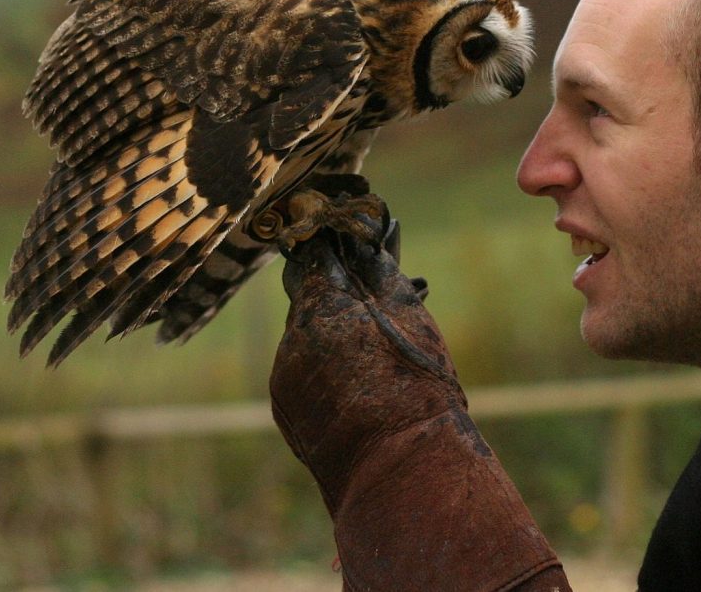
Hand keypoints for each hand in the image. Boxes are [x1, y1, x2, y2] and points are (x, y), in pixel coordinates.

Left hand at [271, 210, 461, 509]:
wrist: (401, 470)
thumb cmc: (417, 389)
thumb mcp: (409, 315)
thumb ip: (380, 270)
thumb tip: (364, 236)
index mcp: (322, 308)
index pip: (315, 256)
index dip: (331, 241)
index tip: (345, 230)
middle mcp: (292, 338)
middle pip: (308, 296)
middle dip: (337, 291)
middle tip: (373, 292)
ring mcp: (283, 375)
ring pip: (304, 333)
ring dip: (331, 329)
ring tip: (373, 344)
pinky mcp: (284, 405)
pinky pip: (300, 367)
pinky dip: (323, 362)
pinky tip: (357, 376)